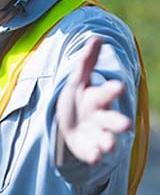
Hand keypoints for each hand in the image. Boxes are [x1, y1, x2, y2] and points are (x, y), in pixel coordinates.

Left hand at [56, 37, 131, 164]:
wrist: (68, 123)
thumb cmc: (77, 99)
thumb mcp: (77, 81)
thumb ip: (86, 63)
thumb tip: (97, 38)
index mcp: (98, 98)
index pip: (106, 92)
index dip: (112, 89)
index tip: (118, 86)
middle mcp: (100, 117)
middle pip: (112, 119)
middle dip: (118, 122)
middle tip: (126, 125)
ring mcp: (95, 133)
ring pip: (105, 138)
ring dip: (108, 141)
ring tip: (109, 145)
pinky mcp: (88, 148)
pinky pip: (92, 152)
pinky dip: (93, 155)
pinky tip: (93, 156)